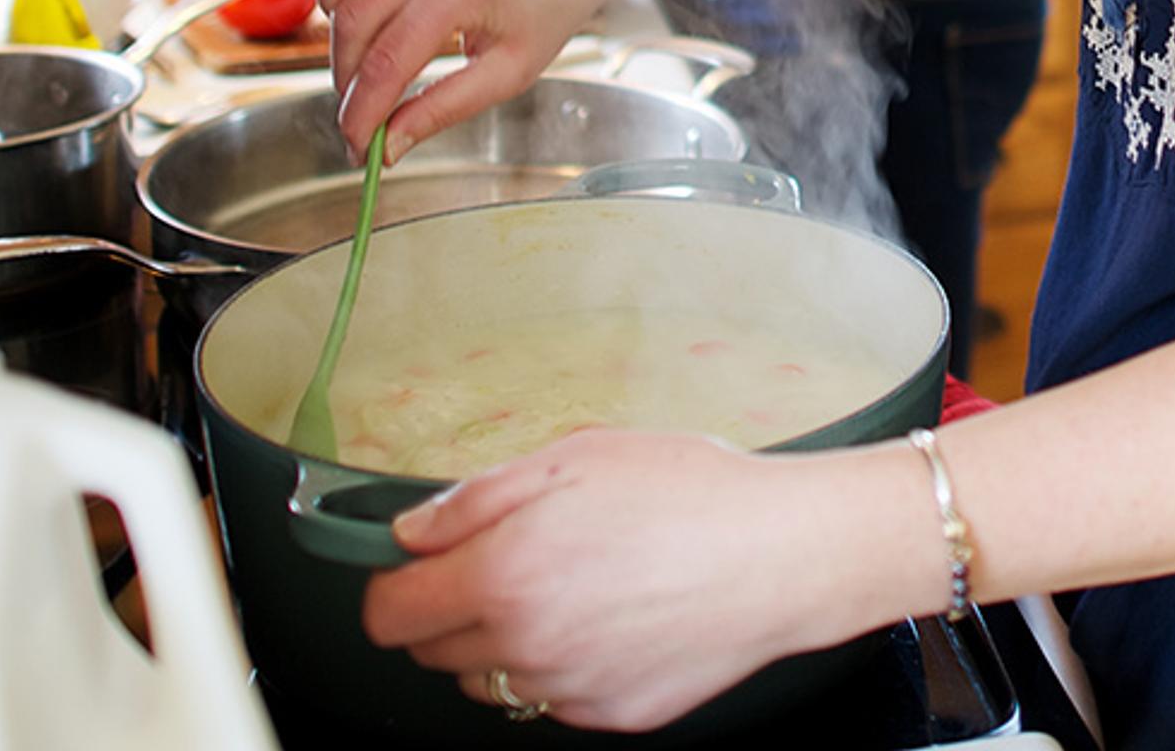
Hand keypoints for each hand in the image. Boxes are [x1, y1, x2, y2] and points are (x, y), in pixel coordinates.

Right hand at [317, 0, 618, 153]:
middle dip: (347, 79)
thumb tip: (390, 147)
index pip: (386, 64)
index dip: (361, 114)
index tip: (357, 148)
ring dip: (336, 20)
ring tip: (369, 45)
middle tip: (364, 107)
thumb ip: (444, 108)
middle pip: (352, 25)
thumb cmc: (548, 4)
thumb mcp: (510, 70)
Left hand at [365, 432, 911, 733]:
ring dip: (505, 643)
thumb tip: (412, 532)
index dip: (394, 584)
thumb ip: (476, 499)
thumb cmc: (692, 492)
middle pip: (432, 654)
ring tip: (569, 589)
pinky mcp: (613, 716)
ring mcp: (570, 691)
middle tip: (506, 563)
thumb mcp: (575, 458)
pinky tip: (611, 618)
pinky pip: (554, 699)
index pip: (388, 614)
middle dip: (449, 610)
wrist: (786, 553)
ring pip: (491, 682)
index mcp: (504, 576)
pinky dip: (563, 667)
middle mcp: (526, 647)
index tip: (419, 564)